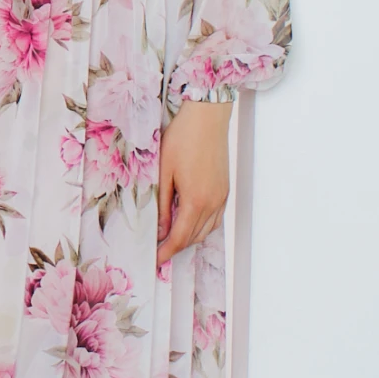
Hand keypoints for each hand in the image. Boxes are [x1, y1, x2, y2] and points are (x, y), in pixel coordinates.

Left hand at [156, 100, 232, 265]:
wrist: (207, 116)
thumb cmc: (183, 138)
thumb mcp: (164, 172)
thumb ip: (162, 204)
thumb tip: (160, 230)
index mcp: (196, 200)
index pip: (179, 238)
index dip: (165, 253)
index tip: (153, 260)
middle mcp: (213, 202)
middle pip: (194, 238)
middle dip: (175, 248)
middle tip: (157, 251)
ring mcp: (222, 196)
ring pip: (206, 230)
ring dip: (189, 238)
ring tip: (170, 238)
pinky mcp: (225, 189)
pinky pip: (214, 218)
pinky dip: (201, 226)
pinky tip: (188, 221)